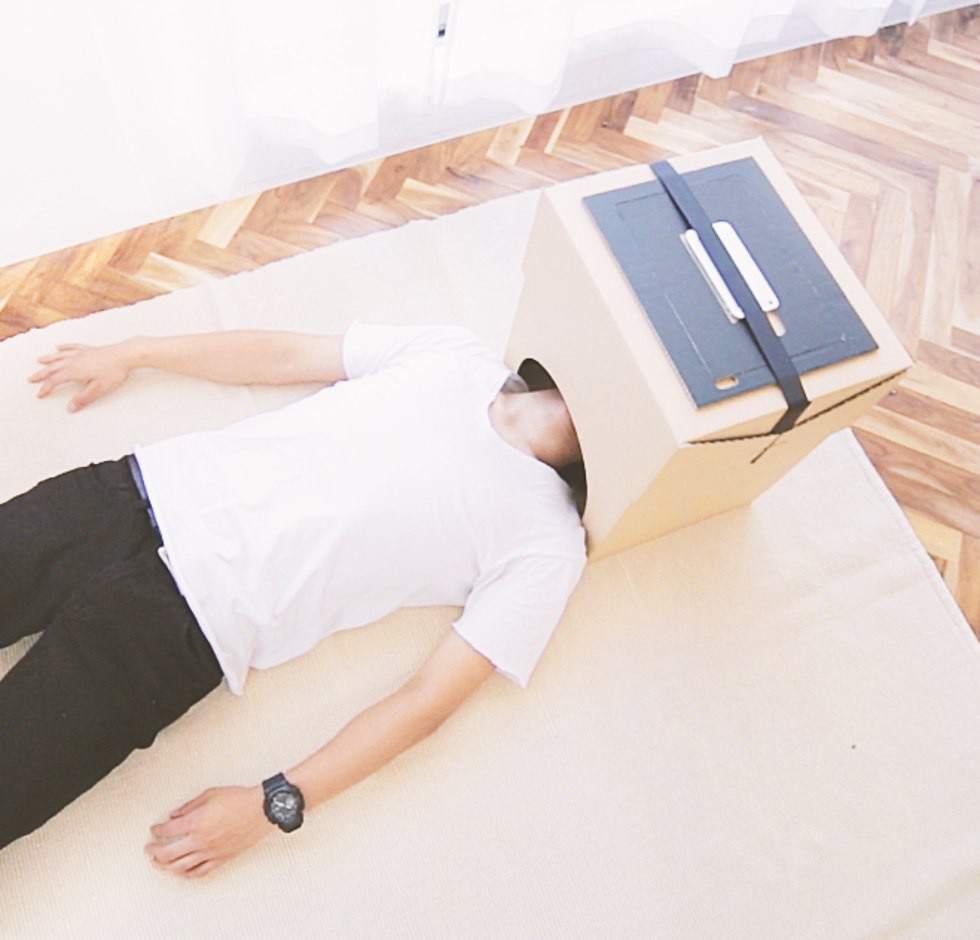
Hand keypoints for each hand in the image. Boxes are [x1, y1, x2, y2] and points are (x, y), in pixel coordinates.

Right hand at [29, 341, 135, 411]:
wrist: (126, 354)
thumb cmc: (114, 372)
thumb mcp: (98, 389)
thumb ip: (83, 399)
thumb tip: (70, 408)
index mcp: (74, 371)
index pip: (55, 380)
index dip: (46, 388)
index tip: (40, 394)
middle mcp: (74, 360)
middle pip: (53, 367)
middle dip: (41, 374)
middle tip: (31, 378)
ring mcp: (81, 353)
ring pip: (60, 356)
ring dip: (48, 359)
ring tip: (39, 360)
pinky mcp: (89, 349)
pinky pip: (72, 348)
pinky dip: (64, 348)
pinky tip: (59, 347)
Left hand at [145, 785, 271, 878]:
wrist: (261, 810)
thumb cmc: (240, 800)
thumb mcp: (211, 794)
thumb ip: (190, 805)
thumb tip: (175, 814)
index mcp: (196, 822)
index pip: (168, 831)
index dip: (157, 831)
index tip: (155, 829)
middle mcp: (200, 840)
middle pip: (167, 854)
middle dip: (153, 852)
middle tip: (148, 849)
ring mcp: (210, 852)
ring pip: (180, 867)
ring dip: (165, 866)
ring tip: (159, 863)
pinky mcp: (220, 859)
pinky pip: (199, 872)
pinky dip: (186, 874)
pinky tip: (181, 872)